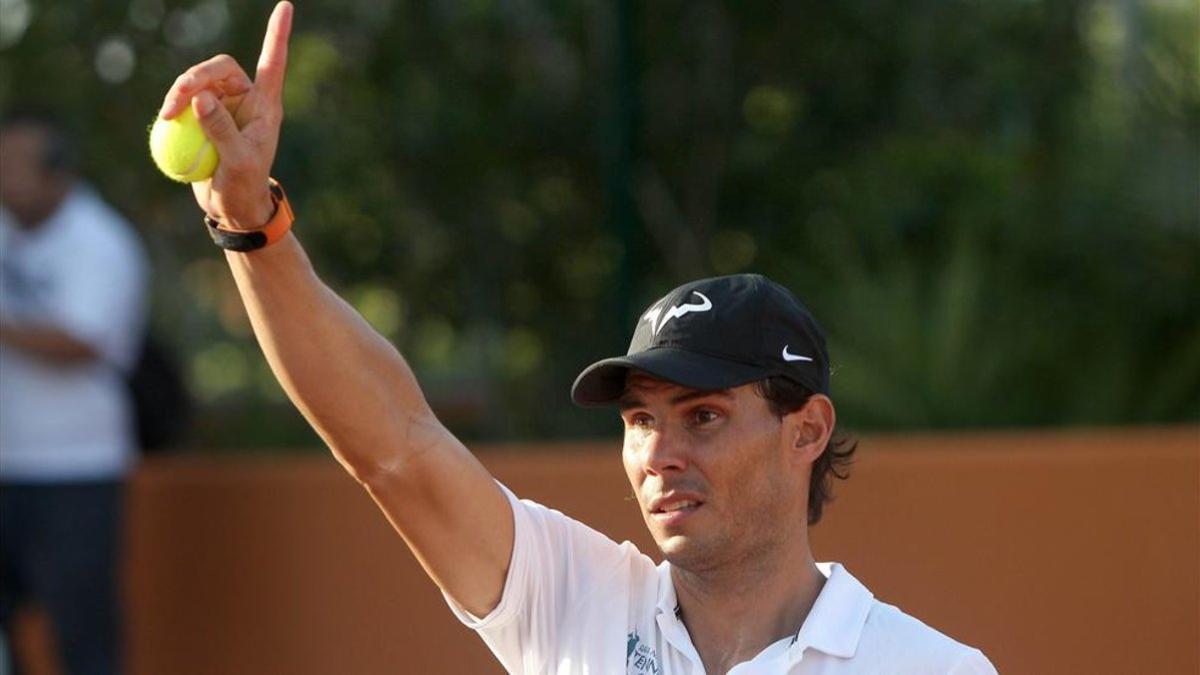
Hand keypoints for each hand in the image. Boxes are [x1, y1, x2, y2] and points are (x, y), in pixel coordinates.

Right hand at [158, 1, 292, 230]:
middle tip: (176, 102)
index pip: (272, 64)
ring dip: (179, 91)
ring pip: (197, 81)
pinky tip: (164, 120)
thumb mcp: (237, 163)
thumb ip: (221, 131)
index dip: (278, 35)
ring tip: (166, 115)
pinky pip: (183, 101)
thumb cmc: (245, 187)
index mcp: (265, 106)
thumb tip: (200, 98)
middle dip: (195, 78)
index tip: (286, 6)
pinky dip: (172, 107)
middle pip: (218, 68)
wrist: (232, 207)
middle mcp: (244, 100)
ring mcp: (221, 107)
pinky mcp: (201, 118)